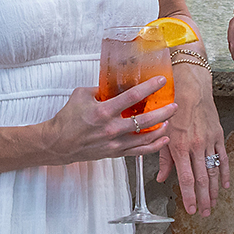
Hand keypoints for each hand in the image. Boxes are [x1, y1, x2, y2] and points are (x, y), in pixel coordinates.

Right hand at [39, 77, 173, 164]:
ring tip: (170, 120)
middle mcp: (111, 128)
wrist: (58, 143)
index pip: (132, 97)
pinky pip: (138, 151)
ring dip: (161, 129)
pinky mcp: (115, 153)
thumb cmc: (68, 118)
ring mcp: (114, 143)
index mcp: (103, 111)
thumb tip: (114, 82)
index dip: (149, 87)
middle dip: (163, 111)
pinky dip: (153, 146)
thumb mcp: (81, 95)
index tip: (162, 80)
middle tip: (174, 105)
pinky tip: (162, 139)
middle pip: (145, 120)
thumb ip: (100, 89)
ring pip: (145, 138)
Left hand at [154, 63, 228, 215]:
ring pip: (213, 171)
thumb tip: (161, 178)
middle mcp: (196, 145)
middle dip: (203, 199)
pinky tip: (224, 185)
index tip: (191, 210)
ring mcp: (209, 141)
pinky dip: (224, 172)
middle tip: (205, 213)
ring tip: (213, 204)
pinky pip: (223, 158)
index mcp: (179, 146)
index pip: (186, 178)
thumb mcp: (161, 131)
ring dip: (213, 190)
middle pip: (201, 179)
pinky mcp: (218, 135)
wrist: (190, 86)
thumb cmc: (171, 106)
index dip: (189, 196)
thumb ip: (162, 157)